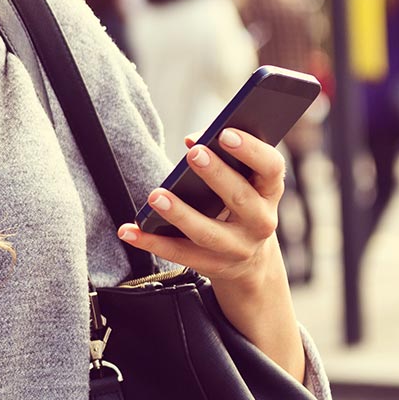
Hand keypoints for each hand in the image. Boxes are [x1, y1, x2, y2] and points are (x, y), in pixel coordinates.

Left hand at [118, 128, 294, 342]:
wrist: (251, 261)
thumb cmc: (240, 204)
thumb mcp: (243, 182)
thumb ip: (223, 157)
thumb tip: (192, 139)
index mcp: (269, 191)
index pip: (271, 167)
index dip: (251, 150)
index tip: (225, 133)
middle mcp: (260, 221)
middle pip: (240, 198)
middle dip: (216, 175)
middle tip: (193, 154)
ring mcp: (238, 248)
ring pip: (208, 233)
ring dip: (180, 214)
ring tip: (156, 196)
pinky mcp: (213, 266)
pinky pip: (180, 254)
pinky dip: (151, 242)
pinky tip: (128, 231)